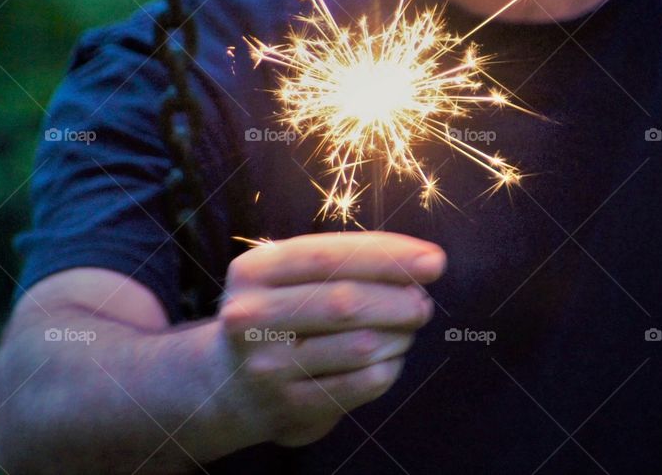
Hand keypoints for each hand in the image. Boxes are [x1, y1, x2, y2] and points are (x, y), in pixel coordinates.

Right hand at [214, 231, 445, 446]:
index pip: (330, 256)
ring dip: (399, 335)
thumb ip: (346, 260)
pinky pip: (362, 384)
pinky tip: (390, 359)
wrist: (227, 383)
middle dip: (400, 300)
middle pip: (346, 302)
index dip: (388, 255)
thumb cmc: (280, 314)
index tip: (434, 260)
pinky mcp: (288, 406)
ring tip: (407, 330)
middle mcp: (251, 317)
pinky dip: (390, 368)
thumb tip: (425, 261)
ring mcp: (267, 366)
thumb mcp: (289, 276)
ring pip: (360, 345)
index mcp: (255, 272)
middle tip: (422, 304)